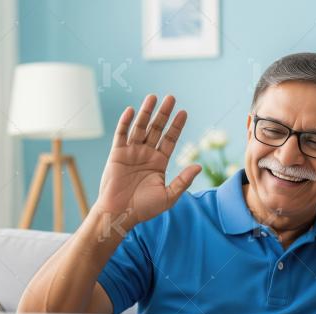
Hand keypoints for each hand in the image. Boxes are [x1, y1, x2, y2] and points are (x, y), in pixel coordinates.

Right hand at [94, 95, 201, 227]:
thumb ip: (183, 180)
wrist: (120, 213)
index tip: (184, 112)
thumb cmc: (144, 208)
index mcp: (159, 162)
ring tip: (153, 97)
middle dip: (163, 114)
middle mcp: (146, 154)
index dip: (177, 126)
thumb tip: (198, 166)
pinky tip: (131, 110)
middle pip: (156, 129)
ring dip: (146, 112)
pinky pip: (121, 134)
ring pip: (140, 127)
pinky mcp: (117, 154)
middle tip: (171, 98)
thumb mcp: (169, 195)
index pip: (170, 139)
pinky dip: (125, 122)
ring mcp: (131, 152)